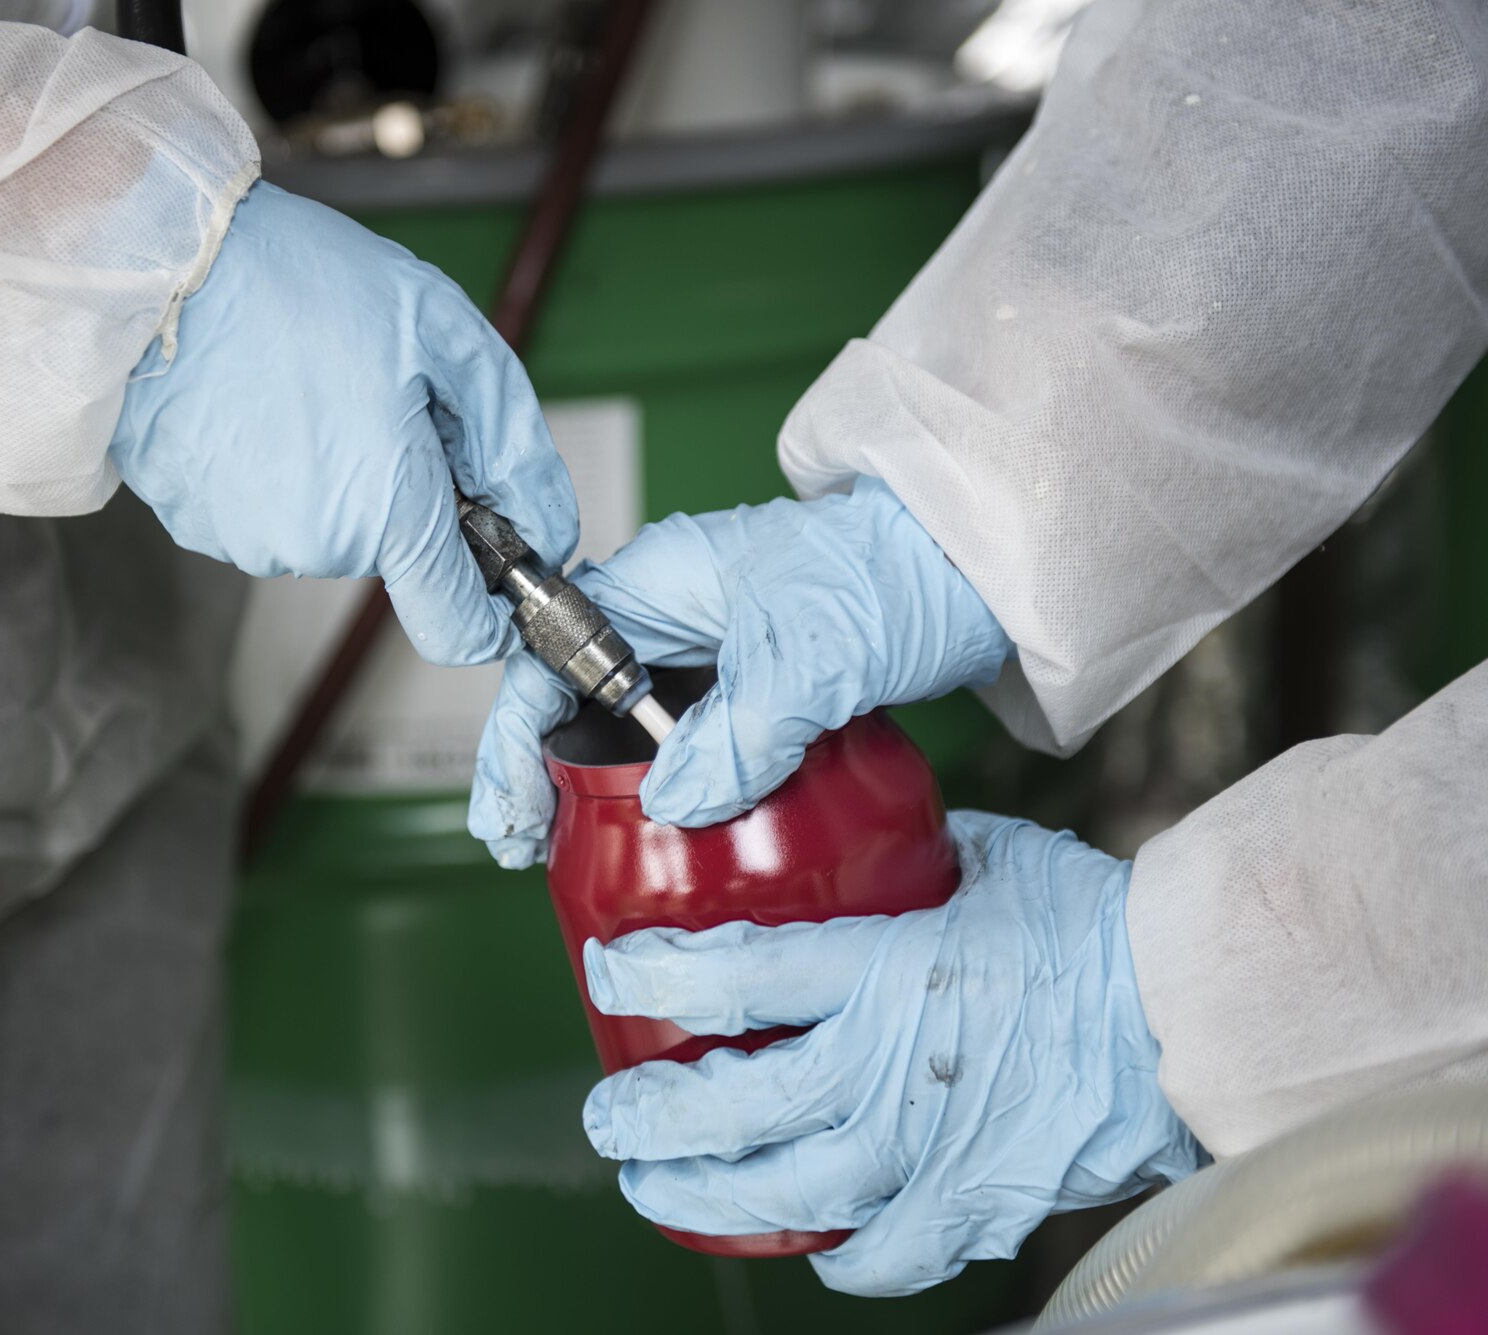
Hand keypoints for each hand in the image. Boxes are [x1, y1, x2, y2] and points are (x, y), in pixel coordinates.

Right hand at [109, 182, 577, 666]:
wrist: (161, 266)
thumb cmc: (301, 286)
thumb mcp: (448, 339)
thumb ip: (514, 449)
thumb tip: (550, 531)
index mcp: (390, 511)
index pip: (458, 630)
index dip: (490, 610)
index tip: (497, 565)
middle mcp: (318, 547)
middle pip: (396, 554)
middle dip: (408, 491)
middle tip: (381, 397)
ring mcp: (249, 540)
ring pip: (330, 529)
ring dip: (341, 476)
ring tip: (310, 387)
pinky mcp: (198, 522)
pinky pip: (269, 512)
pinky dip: (279, 470)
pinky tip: (262, 402)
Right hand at [467, 478, 1011, 866]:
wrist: (976, 569)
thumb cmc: (894, 572)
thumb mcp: (808, 661)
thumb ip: (733, 736)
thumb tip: (668, 802)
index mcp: (654, 583)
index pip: (548, 661)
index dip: (514, 742)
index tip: (511, 814)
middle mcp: (669, 616)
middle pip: (575, 699)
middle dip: (541, 774)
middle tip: (529, 848)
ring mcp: (711, 652)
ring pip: (630, 728)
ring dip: (603, 788)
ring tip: (579, 854)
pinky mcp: (753, 687)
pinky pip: (690, 744)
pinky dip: (670, 790)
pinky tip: (667, 838)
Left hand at [579, 811, 1201, 1296]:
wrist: (1194, 1010)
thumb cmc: (1100, 925)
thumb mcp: (986, 858)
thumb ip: (908, 859)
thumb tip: (869, 839)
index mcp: (878, 968)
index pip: (727, 975)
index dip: (650, 978)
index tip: (612, 972)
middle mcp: (880, 1067)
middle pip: (725, 1106)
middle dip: (647, 1114)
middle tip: (610, 1113)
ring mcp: (919, 1150)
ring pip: (776, 1193)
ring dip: (701, 1195)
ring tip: (656, 1189)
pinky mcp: (967, 1208)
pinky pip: (876, 1255)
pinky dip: (833, 1254)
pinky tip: (808, 1238)